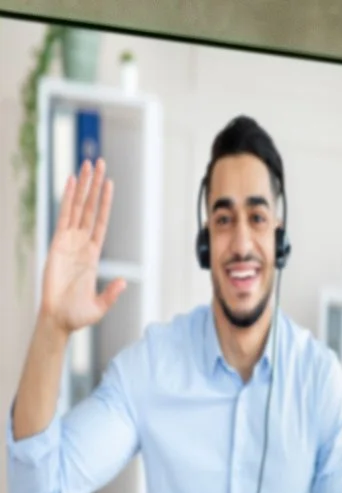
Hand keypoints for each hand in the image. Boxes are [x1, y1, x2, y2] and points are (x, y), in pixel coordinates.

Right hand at [36, 161, 124, 336]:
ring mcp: (67, 242)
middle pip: (89, 208)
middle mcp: (81, 244)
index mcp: (93, 255)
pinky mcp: (55, 244)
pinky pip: (62, 216)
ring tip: (86, 165)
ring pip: (76, 207)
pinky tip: (69, 182)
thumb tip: (124, 282)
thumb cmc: (78, 315)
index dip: (105, 203)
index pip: (101, 222)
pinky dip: (66, 199)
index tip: (110, 183)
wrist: (57, 319)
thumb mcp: (100, 306)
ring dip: (82, 186)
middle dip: (94, 186)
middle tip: (99, 162)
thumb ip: (111, 293)